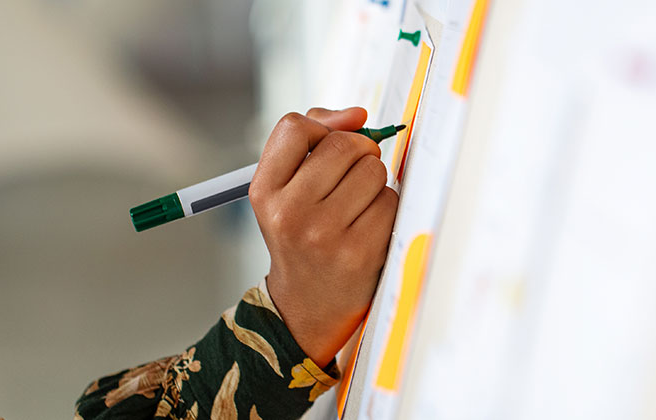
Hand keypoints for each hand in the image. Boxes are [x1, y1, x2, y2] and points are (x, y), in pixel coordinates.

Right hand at [249, 107, 398, 364]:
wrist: (307, 306)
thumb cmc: (302, 234)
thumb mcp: (286, 190)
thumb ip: (313, 140)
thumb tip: (358, 115)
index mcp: (264, 191)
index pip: (295, 127)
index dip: (323, 128)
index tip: (331, 145)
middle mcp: (290, 212)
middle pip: (345, 145)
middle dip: (358, 154)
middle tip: (351, 179)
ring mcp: (326, 234)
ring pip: (374, 171)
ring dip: (375, 183)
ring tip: (357, 208)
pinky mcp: (360, 252)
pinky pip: (391, 202)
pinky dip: (387, 209)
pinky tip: (369, 228)